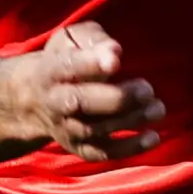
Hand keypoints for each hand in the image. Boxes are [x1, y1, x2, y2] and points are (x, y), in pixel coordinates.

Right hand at [14, 20, 169, 160]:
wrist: (35, 98)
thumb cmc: (64, 59)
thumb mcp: (72, 39)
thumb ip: (93, 40)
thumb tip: (114, 52)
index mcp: (51, 71)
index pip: (68, 67)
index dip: (91, 64)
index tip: (116, 61)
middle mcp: (56, 103)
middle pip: (81, 103)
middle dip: (117, 98)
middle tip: (146, 89)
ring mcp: (67, 128)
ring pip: (96, 130)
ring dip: (130, 120)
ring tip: (157, 108)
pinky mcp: (80, 148)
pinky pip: (104, 153)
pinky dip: (130, 148)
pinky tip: (153, 136)